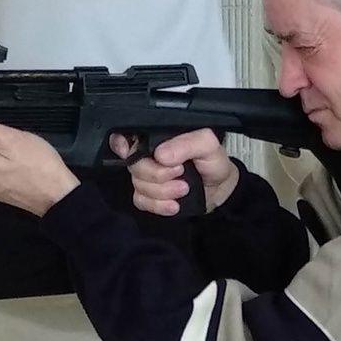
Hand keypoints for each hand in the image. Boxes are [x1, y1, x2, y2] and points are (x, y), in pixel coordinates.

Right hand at [123, 128, 238, 216]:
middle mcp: (148, 155)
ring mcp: (147, 177)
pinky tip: (174, 205)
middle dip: (157, 174)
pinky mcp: (149, 196)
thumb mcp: (208, 145)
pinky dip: (159, 205)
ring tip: (184, 189)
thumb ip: (188, 143)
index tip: (130, 151)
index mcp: (158, 137)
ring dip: (162, 191)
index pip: (127, 135)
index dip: (120, 143)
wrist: (220, 188)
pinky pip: (141, 201)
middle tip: (180, 174)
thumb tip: (161, 154)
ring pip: (138, 184)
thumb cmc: (212, 162)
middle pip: (134, 164)